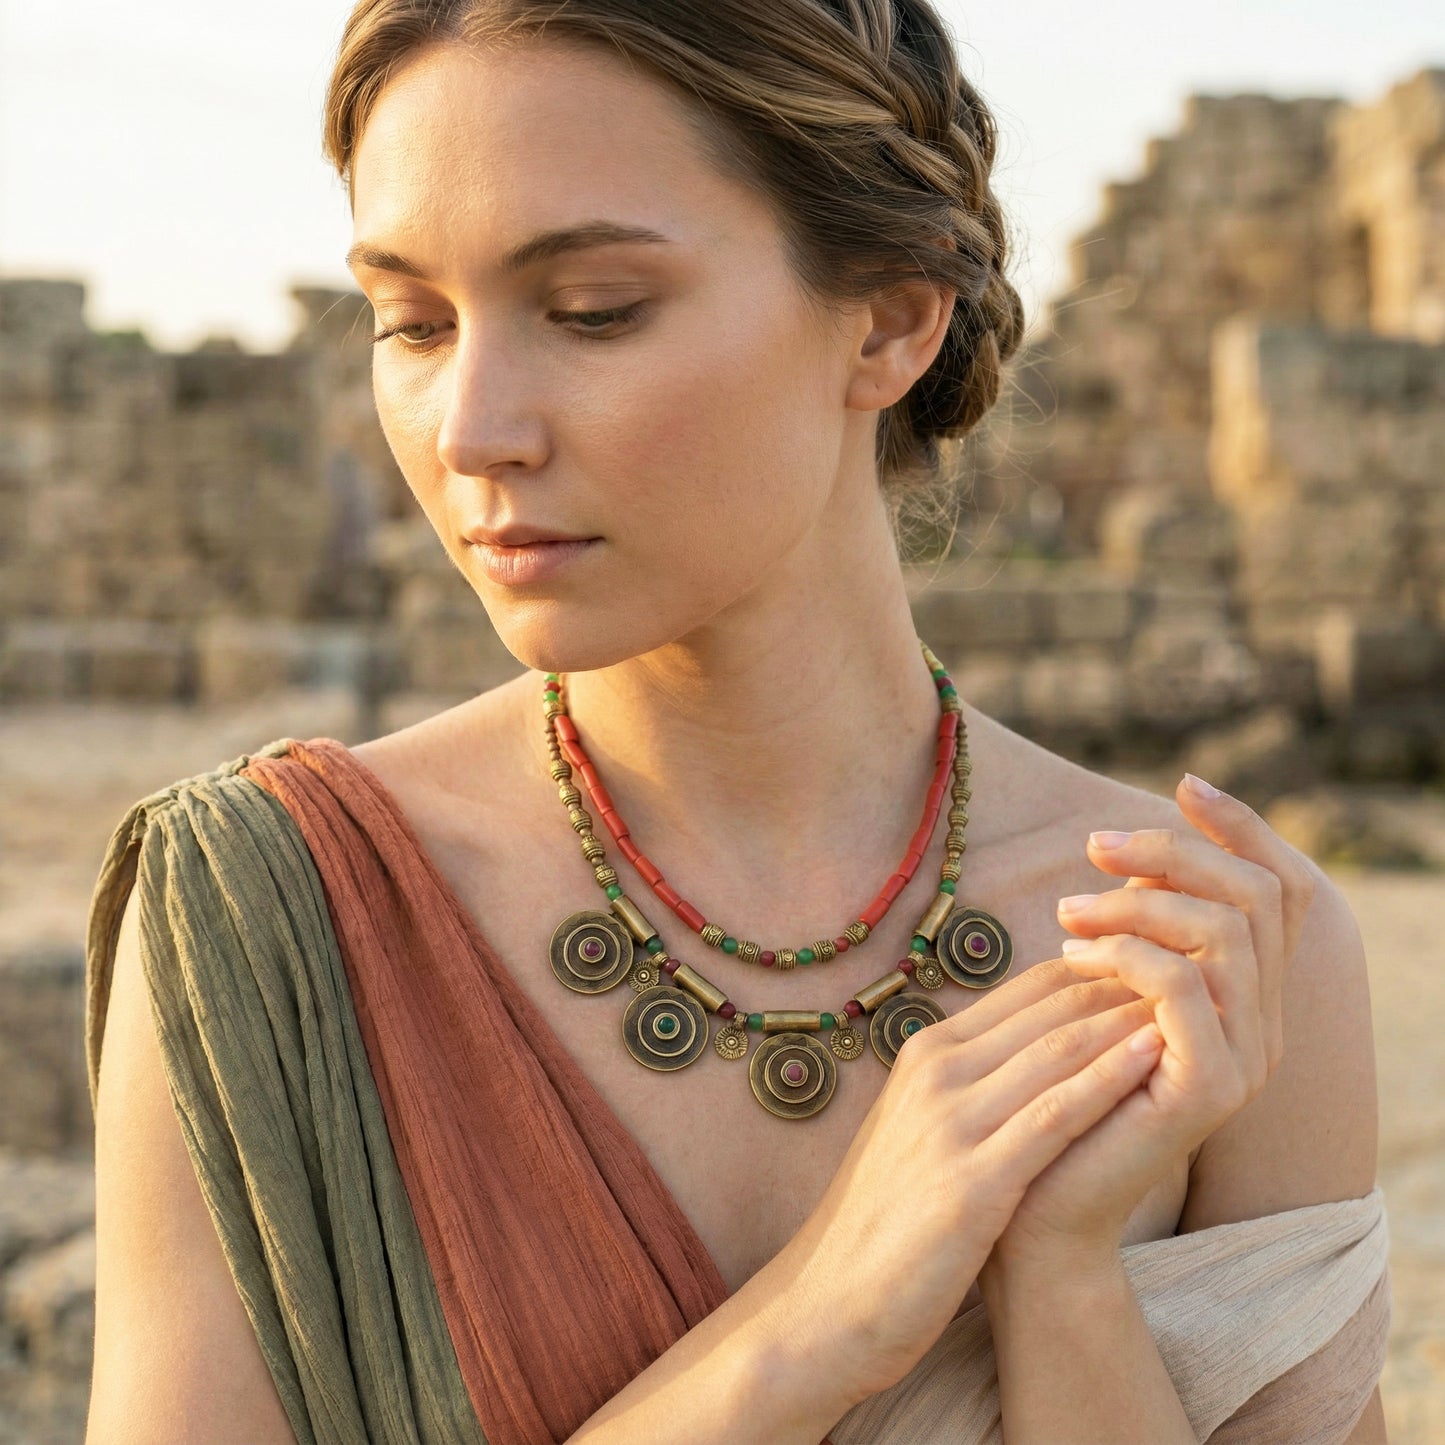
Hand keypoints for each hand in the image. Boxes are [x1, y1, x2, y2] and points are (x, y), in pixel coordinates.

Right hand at [770, 960, 1162, 1404]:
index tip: (1159, 973)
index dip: (1099, 971)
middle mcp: (936, 1072)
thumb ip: (973, 1080)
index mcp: (927, 1053)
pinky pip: (1055, 1113)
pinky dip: (1109, 1076)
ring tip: (1190, 1003)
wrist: (832, 1300)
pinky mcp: (972, 1182)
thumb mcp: (923, 1125)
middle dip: (1125, 983)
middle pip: (1049, 1006)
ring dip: (1129, 1018)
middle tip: (1192, 973)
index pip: (1029, 989)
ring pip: (1058, 1047)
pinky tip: (1156, 1056)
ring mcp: (951, 1123)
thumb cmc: (890, 1215)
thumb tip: (1038, 1050)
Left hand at [982, 773, 1317, 1272]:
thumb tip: (1121, 855)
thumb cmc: (1055, 1090)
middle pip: (1257, 895)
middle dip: (1174, 852)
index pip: (1280, 890)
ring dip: (1140, 901)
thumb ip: (1128, 936)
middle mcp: (1261, 1024)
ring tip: (1067, 911)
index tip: (1183, 783)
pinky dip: (1125, 952)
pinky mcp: (1208, 1088)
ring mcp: (1244, 1058)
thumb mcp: (1097, 994)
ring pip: (1226, 931)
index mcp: (1244, 995)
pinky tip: (1071, 952)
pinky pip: (1184, 987)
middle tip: (1094, 846)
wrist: (1034, 1203)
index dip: (1244, 827)